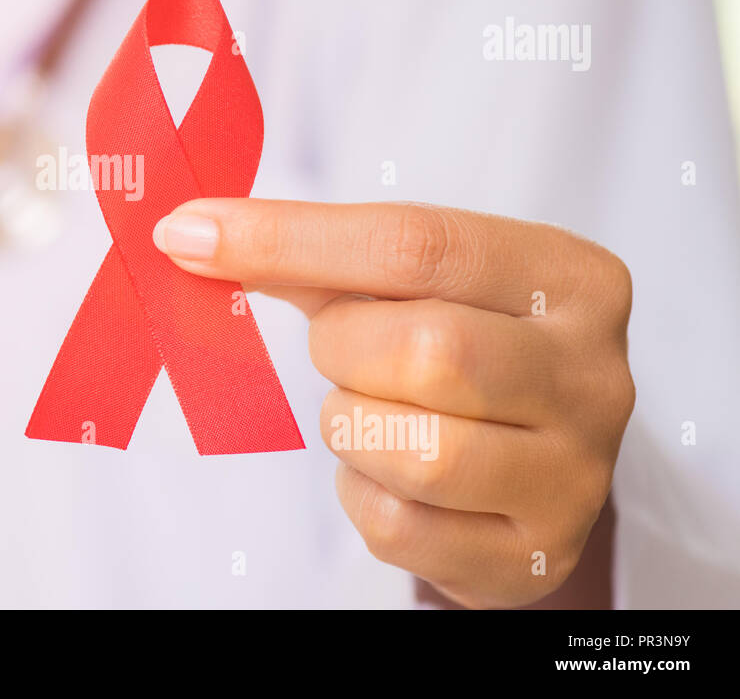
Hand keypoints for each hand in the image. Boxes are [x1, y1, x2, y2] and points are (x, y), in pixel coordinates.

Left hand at [152, 199, 634, 607]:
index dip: (291, 239)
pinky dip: (361, 495)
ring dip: (352, 427)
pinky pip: (401, 527)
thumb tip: (193, 235)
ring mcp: (576, 476)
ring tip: (370, 410)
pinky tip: (385, 470)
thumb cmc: (460, 346)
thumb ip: (316, 257)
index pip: (419, 245)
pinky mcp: (535, 555)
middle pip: (429, 352)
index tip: (194, 233)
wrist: (530, 458)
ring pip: (417, 453)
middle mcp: (594, 376)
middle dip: (345, 351)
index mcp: (569, 280)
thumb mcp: (415, 285)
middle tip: (341, 350)